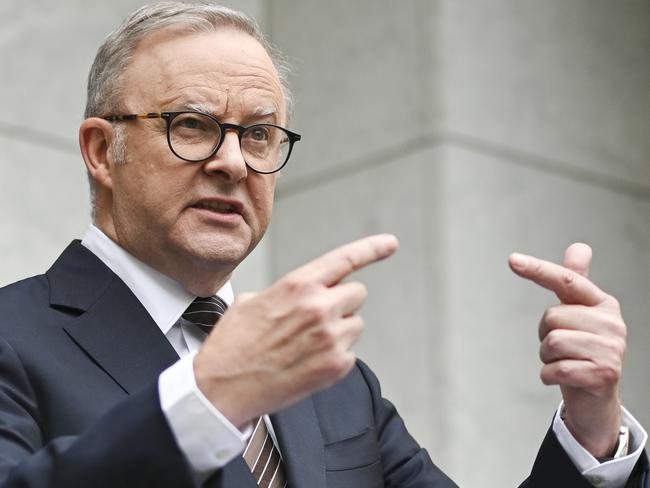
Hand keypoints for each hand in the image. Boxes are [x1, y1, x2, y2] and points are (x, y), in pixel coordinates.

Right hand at [194, 234, 398, 427]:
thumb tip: (299, 294)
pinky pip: (350, 353)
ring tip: (306, 345)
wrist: (222, 388)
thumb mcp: (251, 301)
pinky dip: (334, 357)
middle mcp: (319, 306)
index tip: (391, 243)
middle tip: (315, 319)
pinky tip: (307, 362)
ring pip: (355, 325)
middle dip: (341, 303)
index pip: (345, 259)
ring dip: (339, 331)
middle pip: (356, 294)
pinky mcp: (336, 365)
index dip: (372, 248)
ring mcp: (330, 337)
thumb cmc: (233, 345)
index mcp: (298, 285)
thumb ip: (285, 292)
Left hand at [509, 243, 625, 457]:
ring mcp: (612, 350)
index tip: (512, 260)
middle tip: (562, 349)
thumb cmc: (581, 351)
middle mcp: (612, 323)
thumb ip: (575, 282)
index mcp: (603, 303)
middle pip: (550, 317)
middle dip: (545, 335)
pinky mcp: (605, 375)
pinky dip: (549, 376)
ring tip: (565, 362)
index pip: (566, 280)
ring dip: (547, 357)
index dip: (538, 269)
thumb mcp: (577, 315)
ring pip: (552, 342)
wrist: (595, 399)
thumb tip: (580, 246)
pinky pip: (556, 369)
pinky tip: (563, 379)